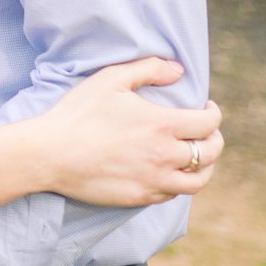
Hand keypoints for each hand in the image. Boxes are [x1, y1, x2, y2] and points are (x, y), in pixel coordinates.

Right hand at [37, 57, 224, 204]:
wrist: (50, 153)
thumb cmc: (78, 112)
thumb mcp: (110, 79)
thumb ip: (148, 68)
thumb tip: (178, 70)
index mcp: (163, 124)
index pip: (209, 122)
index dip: (214, 113)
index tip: (207, 107)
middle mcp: (166, 155)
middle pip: (211, 152)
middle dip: (215, 139)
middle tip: (207, 132)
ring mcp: (155, 180)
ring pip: (199, 180)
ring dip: (206, 167)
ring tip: (199, 158)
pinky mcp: (142, 197)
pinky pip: (174, 193)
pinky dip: (180, 182)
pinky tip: (170, 172)